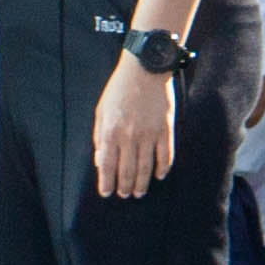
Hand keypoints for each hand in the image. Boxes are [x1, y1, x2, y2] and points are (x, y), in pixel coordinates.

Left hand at [93, 57, 177, 200]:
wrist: (144, 69)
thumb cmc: (119, 89)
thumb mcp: (101, 111)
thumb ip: (99, 137)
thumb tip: (100, 161)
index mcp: (111, 131)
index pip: (107, 166)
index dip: (106, 183)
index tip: (106, 193)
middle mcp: (129, 136)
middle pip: (127, 171)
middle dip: (124, 187)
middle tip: (125, 195)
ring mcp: (149, 134)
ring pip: (146, 168)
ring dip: (142, 183)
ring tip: (139, 192)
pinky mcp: (165, 130)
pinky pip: (165, 156)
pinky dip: (163, 169)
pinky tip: (160, 176)